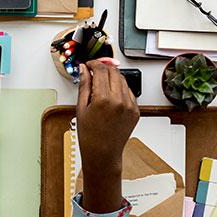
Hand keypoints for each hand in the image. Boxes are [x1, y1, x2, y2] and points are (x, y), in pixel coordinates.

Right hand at [76, 60, 139, 212]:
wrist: (102, 153)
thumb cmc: (89, 135)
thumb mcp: (81, 107)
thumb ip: (84, 85)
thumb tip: (84, 69)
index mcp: (104, 99)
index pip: (101, 70)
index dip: (94, 64)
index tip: (89, 65)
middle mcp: (120, 100)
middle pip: (114, 72)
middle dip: (103, 68)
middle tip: (95, 71)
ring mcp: (130, 105)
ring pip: (123, 80)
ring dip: (112, 77)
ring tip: (101, 85)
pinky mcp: (135, 110)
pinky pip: (129, 92)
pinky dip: (120, 89)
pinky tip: (110, 96)